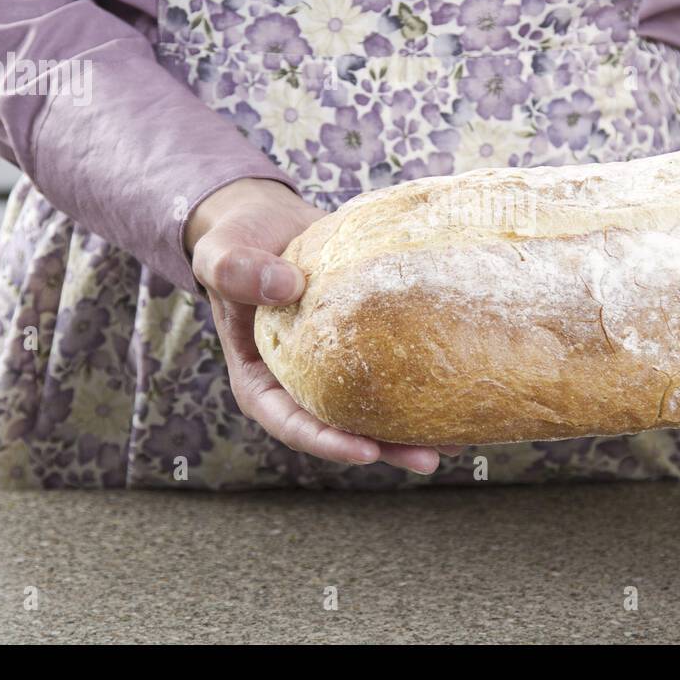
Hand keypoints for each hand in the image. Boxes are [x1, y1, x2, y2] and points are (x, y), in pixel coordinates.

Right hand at [187, 178, 456, 473]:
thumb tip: (288, 286)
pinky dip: (422, 379)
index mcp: (260, 378)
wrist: (269, 220)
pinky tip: (458, 387)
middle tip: (428, 459)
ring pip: (374, 406)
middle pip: (342, 426)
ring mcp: (335, 364)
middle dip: (386, 448)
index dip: (328, 442)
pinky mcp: (363, 340)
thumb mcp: (221, 254)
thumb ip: (238, 271)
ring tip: (456, 439)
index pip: (290, 422)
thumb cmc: (236, 241)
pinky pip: (392, 366)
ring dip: (413, 427)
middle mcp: (301, 380)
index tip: (366, 452)